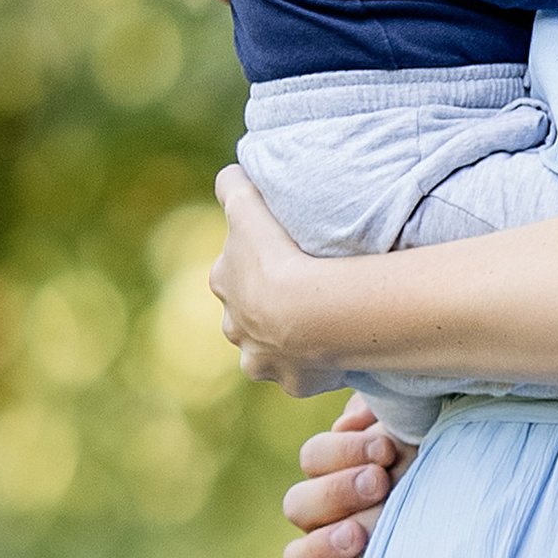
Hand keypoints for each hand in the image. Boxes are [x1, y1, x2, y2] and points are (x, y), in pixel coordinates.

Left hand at [208, 168, 355, 395]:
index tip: (280, 258)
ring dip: (287, 342)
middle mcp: (234, 326)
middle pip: (246, 315)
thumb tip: (229, 175)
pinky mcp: (291, 382)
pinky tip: (333, 354)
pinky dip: (314, 367)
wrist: (313, 315)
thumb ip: (232, 186)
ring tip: (319, 329)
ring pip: (269, 350)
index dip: (255, 263)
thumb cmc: (280, 256)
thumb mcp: (247, 206)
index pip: (231, 270)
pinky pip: (302, 376)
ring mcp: (261, 359)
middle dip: (267, 308)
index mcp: (224, 282)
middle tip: (302, 294)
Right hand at [282, 393, 413, 557]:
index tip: (386, 448)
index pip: (316, 458)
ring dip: (323, 541)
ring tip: (359, 535)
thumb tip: (364, 411)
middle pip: (299, 503)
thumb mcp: (428, 454)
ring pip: (296, 553)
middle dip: (337, 490)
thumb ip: (396, 422)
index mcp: (343, 480)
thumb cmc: (448, 495)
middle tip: (379, 483)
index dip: (343, 449)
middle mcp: (327, 522)